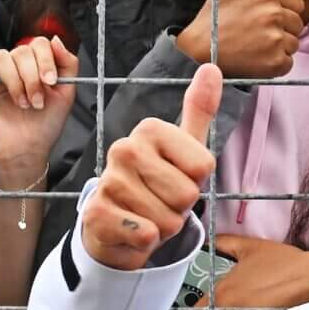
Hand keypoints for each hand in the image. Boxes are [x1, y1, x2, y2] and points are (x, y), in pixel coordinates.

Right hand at [0, 37, 78, 185]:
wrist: (26, 152)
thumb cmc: (43, 127)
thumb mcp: (66, 94)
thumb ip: (68, 65)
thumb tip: (55, 39)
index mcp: (32, 67)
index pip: (37, 45)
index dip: (46, 60)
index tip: (51, 82)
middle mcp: (12, 69)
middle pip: (20, 51)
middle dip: (32, 76)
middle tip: (36, 101)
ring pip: (0, 57)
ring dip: (15, 80)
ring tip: (22, 103)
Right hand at [83, 65, 223, 270]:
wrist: (117, 225)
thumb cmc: (157, 184)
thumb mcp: (185, 147)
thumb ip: (199, 110)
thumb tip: (212, 67)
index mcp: (149, 129)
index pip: (203, 166)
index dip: (197, 181)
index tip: (178, 177)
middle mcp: (124, 149)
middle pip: (187, 194)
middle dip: (181, 207)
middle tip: (162, 200)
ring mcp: (108, 180)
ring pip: (168, 219)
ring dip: (164, 226)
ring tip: (147, 214)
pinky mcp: (96, 214)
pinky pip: (145, 236)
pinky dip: (146, 242)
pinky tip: (132, 231)